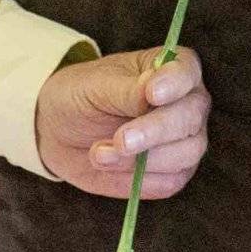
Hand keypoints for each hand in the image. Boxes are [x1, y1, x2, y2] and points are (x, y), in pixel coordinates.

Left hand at [35, 47, 209, 199]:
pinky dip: (138, 180)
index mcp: (174, 70)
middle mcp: (188, 104)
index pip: (187, 72)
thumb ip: (127, 90)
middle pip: (191, 118)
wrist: (59, 131)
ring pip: (186, 154)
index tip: (152, 94)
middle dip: (155, 131)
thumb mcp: (95, 86)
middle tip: (121, 139)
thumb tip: (151, 91)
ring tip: (100, 153)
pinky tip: (110, 167)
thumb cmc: (82, 96)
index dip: (175, 83)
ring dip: (143, 160)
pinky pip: (169, 182)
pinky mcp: (171, 173)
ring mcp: (184, 141)